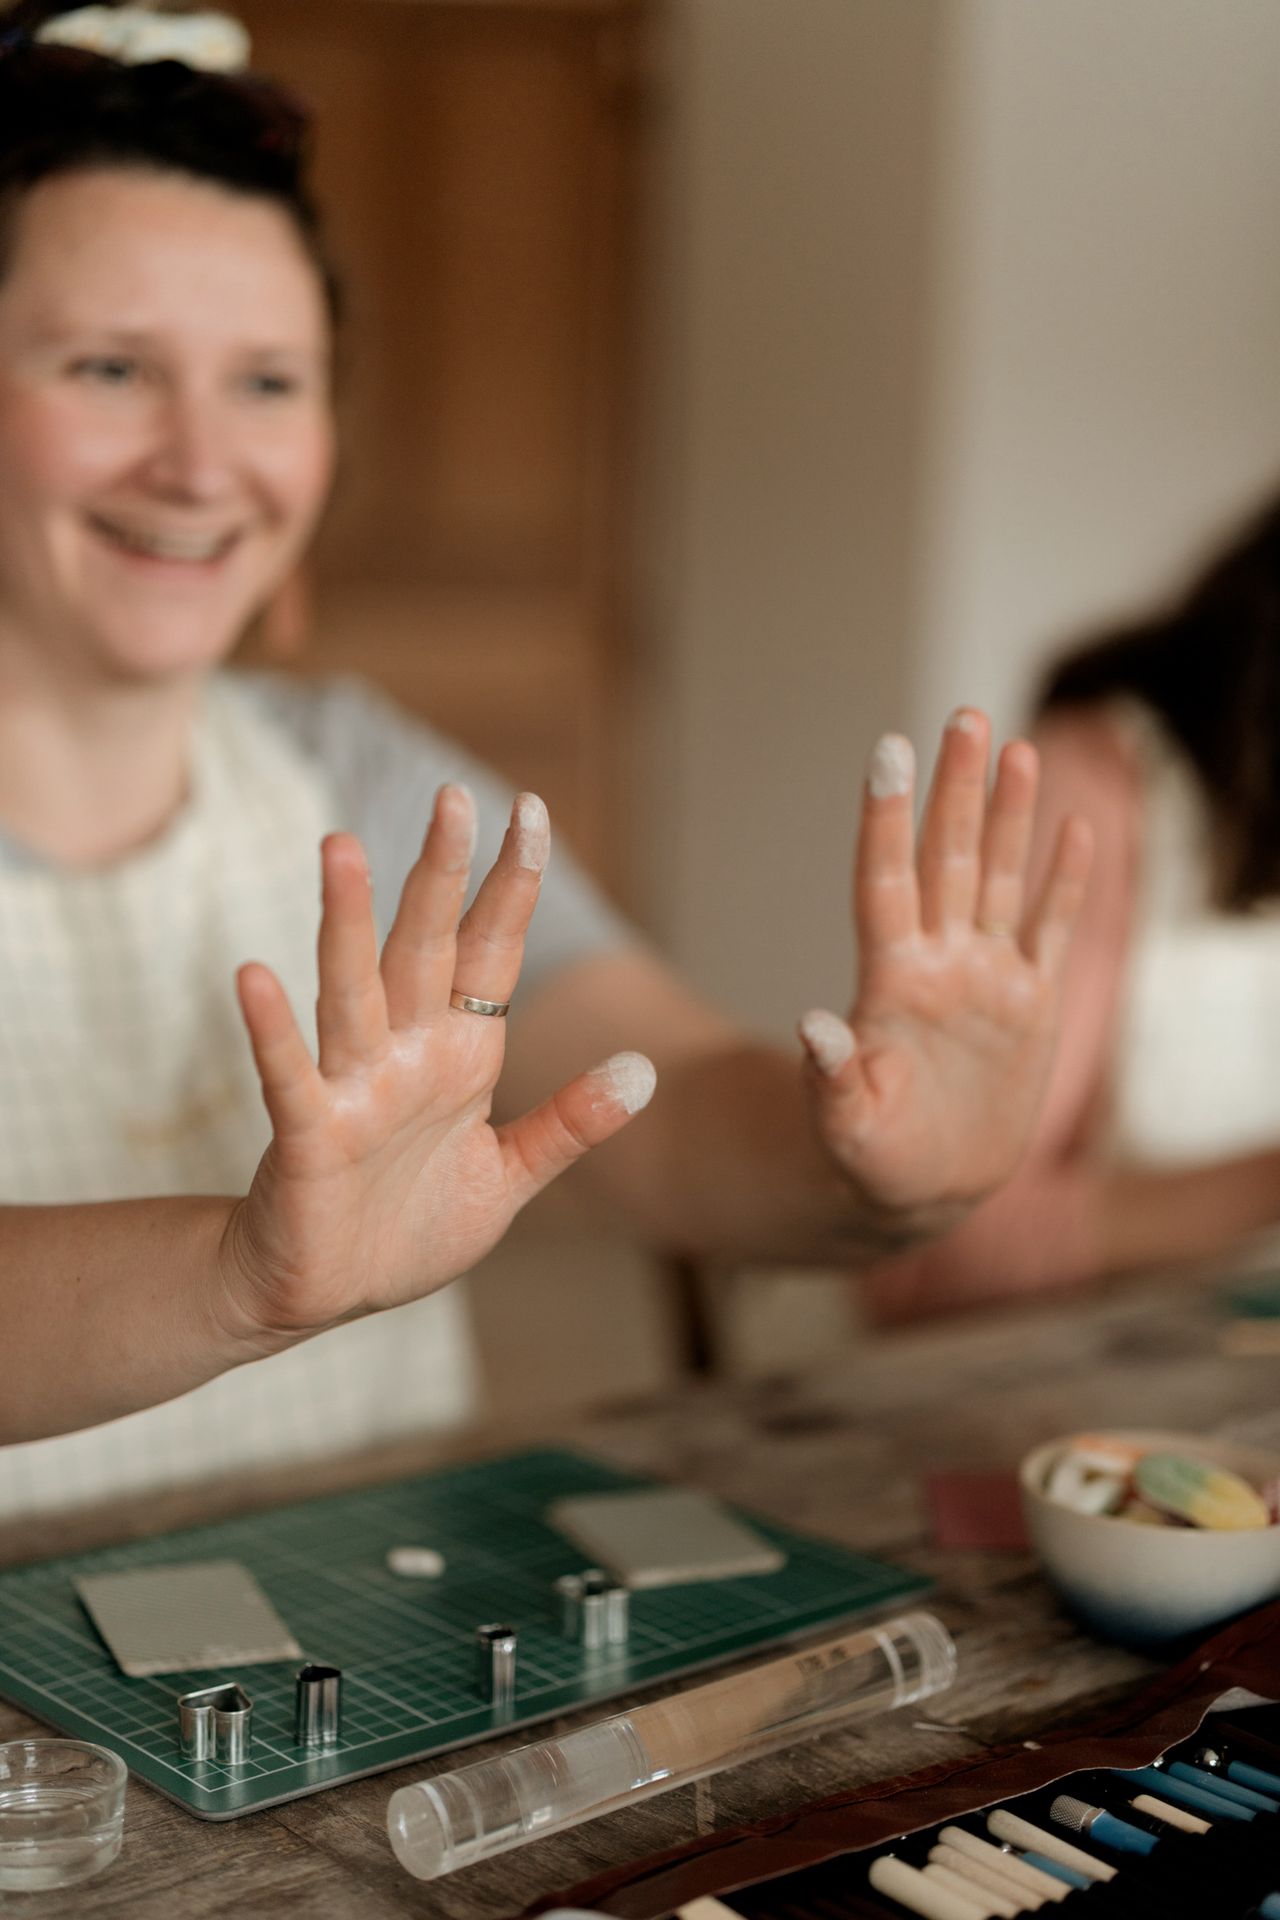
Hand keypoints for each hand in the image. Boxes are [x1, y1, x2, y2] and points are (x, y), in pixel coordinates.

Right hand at [220, 785, 654, 1348]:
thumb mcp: (512, 1175)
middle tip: (455, 797)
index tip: (531, 811)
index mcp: (460, 1054)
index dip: (510, 885)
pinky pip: (290, 1077)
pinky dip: (272, 1032)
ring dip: (346, 923)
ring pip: (352, 991)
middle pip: (425, 948)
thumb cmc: (411, 1226)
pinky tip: (253, 976)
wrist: (329, 1295)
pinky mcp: (309, 1138)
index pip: (490, 951)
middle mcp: (406, 1054)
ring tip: (343, 848)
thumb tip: (645, 1069)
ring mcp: (354, 1090)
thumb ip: (571, 1123)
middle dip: (442, 875)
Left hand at [797, 711, 1091, 1230]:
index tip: (887, 753)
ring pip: (1001, 879)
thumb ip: (832, 1081)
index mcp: (889, 983)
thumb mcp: (845, 1131)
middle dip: (957, 791)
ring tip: (1016, 748)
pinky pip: (1052, 931)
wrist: (921, 1189)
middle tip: (964, 718)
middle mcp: (939, 964)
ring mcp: (987, 980)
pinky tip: (1077, 829)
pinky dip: (1066, 883)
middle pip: (948, 859)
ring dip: (1009, 816)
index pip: (886, 883)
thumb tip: (813, 1026)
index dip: (885, 819)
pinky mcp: (1031, 1007)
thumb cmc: (870, 1161)